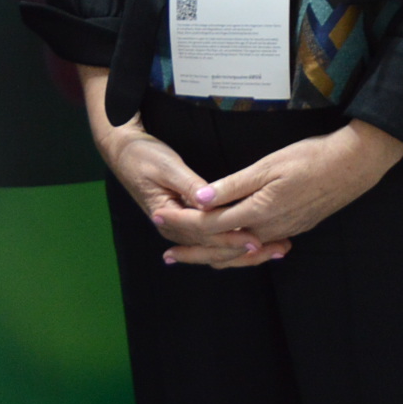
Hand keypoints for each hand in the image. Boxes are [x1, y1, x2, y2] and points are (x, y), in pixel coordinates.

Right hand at [77, 65, 292, 268]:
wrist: (124, 152)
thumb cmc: (144, 157)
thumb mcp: (167, 167)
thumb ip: (188, 185)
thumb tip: (207, 202)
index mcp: (168, 217)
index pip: (205, 234)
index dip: (230, 239)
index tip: (256, 240)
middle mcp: (175, 228)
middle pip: (213, 247)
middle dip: (245, 251)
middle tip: (277, 250)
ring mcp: (181, 225)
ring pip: (214, 246)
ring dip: (244, 250)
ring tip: (275, 250)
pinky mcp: (187, 219)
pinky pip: (212, 236)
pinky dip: (234, 241)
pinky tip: (255, 245)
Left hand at [155, 123, 402, 268]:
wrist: (354, 166)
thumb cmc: (312, 158)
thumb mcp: (269, 165)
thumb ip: (233, 185)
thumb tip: (200, 199)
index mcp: (258, 211)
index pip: (209, 225)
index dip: (181, 223)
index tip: (158, 219)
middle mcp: (267, 229)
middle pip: (221, 248)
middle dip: (191, 252)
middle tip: (166, 256)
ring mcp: (282, 231)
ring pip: (239, 254)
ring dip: (212, 256)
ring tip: (191, 258)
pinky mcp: (293, 229)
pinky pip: (257, 250)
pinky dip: (237, 254)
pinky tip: (231, 252)